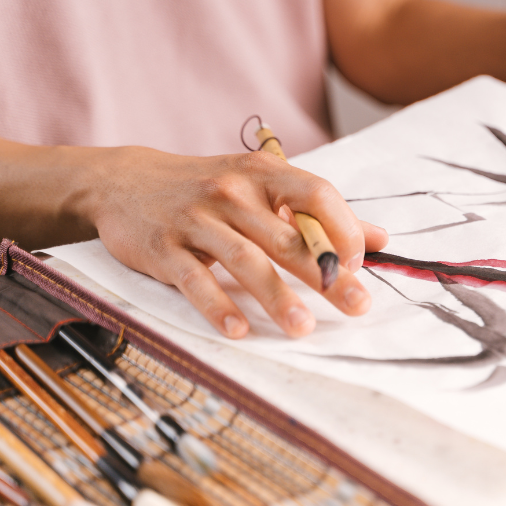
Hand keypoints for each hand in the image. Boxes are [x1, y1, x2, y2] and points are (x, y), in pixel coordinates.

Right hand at [87, 147, 388, 338]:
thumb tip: (382, 238)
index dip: (343, 228)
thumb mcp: (261, 188)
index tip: (357, 263)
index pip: (317, 194)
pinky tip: (239, 330)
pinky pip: (195, 280)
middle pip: (288, 237)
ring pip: (245, 260)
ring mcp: (197, 219)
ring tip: (303, 328)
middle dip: (326, 274)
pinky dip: (217, 306)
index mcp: (264, 175)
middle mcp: (232, 193)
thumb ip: (318, 214)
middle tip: (356, 305)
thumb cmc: (208, 189)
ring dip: (276, 297)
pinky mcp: (164, 248)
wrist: (124, 182)